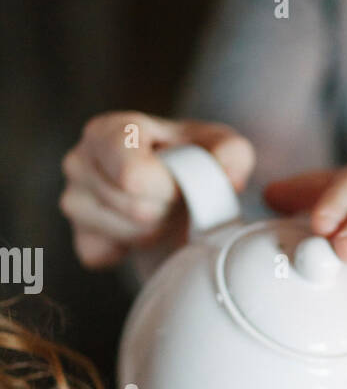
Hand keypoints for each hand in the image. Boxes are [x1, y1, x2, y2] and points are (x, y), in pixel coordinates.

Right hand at [60, 112, 254, 267]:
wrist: (180, 196)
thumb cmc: (194, 163)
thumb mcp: (221, 149)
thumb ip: (232, 152)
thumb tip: (228, 175)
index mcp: (110, 131)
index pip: (133, 177)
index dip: (168, 188)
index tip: (181, 183)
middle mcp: (79, 160)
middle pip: (135, 209)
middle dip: (166, 210)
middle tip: (174, 200)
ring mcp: (73, 200)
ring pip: (126, 235)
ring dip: (154, 231)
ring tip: (160, 211)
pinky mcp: (80, 239)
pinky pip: (108, 257)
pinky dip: (132, 251)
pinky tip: (142, 231)